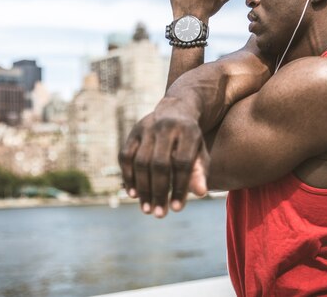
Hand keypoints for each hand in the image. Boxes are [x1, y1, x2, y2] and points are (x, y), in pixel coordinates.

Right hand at [118, 100, 209, 217]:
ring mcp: (147, 128)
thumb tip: (200, 193)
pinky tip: (133, 194)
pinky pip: (126, 156)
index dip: (179, 187)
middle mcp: (166, 128)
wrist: (175, 112)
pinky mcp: (133, 132)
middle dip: (159, 191)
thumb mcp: (200, 153)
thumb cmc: (190, 141)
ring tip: (147, 209)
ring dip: (142, 188)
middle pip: (160, 164)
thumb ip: (200, 172)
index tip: (177, 209)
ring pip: (140, 162)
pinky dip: (128, 177)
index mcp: (188, 132)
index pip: (183, 163)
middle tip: (159, 214)